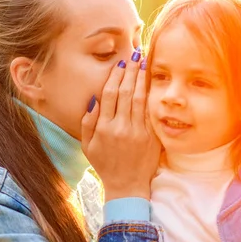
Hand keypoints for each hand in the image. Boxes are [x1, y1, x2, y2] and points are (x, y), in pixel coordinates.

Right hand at [81, 53, 159, 201]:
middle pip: (126, 92)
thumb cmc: (105, 166)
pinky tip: (152, 82)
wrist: (128, 186)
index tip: (120, 64)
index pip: (110, 95)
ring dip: (142, 78)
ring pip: (140, 98)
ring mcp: (138, 132)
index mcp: (104, 128)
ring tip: (144, 62)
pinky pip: (150, 111)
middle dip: (131, 71)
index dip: (115, 76)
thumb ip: (88, 122)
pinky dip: (151, 95)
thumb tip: (93, 99)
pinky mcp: (151, 137)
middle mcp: (121, 127)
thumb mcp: (88, 146)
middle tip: (135, 55)